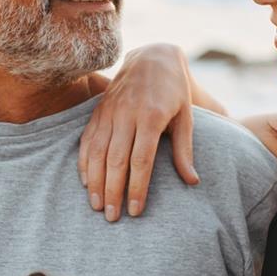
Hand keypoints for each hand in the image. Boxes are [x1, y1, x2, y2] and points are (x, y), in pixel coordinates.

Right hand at [78, 42, 199, 222]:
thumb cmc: (174, 92)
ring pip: (98, 152)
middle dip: (113, 191)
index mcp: (150, 116)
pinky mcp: (98, 111)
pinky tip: (86, 182)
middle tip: (112, 217)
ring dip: (96, 181)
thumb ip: (185, 150)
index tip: (135, 210)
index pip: (141, 160)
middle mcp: (126, 114)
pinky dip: (84, 162)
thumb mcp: (186, 117)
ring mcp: (109, 112)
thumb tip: (192, 181)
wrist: (152, 58)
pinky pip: (87, 140)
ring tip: (97, 206)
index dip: (137, 187)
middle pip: (116, 160)